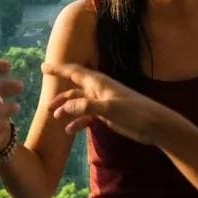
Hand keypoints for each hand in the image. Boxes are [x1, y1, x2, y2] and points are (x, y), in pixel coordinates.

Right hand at [42, 61, 164, 144]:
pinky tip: (70, 131)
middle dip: (60, 96)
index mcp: (98, 83)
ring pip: (79, 104)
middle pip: (74, 90)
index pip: (74, 72)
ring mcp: (102, 102)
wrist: (153, 124)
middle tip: (46, 106)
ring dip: (67, 110)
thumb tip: (65, 106)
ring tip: (56, 119)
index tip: (43, 67)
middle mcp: (98, 90)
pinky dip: (78, 122)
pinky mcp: (106, 115)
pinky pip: (87, 116)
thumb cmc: (133, 112)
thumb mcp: (109, 109)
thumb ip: (86, 106)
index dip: (59, 69)